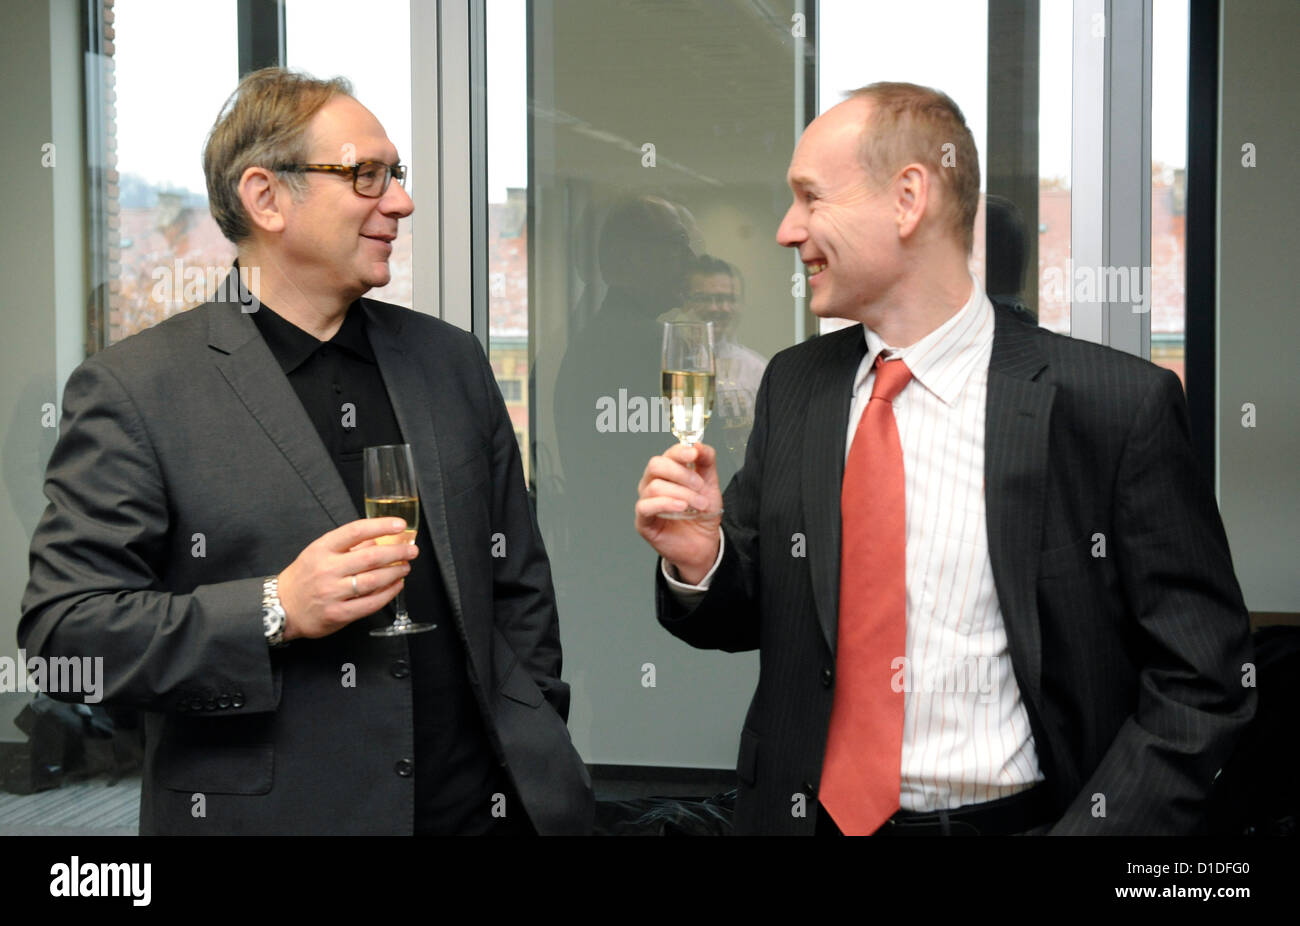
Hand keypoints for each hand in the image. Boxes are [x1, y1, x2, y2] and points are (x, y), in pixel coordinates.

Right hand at [277, 518, 419, 640]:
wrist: (281, 607)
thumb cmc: (304, 576)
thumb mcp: (319, 552)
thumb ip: (348, 545)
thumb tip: (379, 537)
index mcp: (322, 549)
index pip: (355, 531)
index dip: (381, 526)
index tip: (400, 524)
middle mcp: (327, 569)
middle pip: (370, 557)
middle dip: (397, 552)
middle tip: (412, 550)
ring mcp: (332, 593)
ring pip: (373, 580)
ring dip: (395, 572)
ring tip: (405, 567)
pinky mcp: (338, 614)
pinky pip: (370, 603)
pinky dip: (388, 593)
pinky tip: (396, 585)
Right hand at [635, 443, 722, 584]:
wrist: (704, 544)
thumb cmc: (702, 514)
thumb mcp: (710, 485)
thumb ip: (706, 462)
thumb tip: (699, 445)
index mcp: (668, 472)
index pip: (668, 454)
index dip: (680, 451)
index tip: (694, 454)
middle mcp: (652, 483)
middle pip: (655, 465)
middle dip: (680, 473)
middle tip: (700, 486)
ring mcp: (646, 501)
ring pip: (654, 486)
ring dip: (682, 494)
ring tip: (699, 505)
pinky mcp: (643, 521)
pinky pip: (645, 506)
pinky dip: (665, 503)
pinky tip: (681, 508)